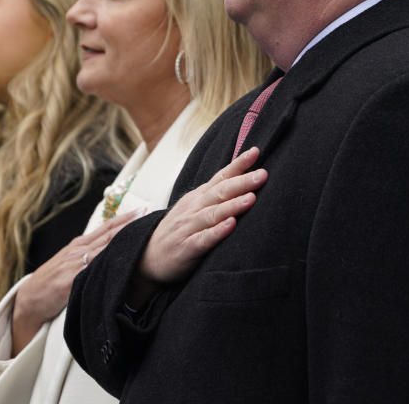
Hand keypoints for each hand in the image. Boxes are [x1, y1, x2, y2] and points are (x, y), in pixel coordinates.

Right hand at [11, 206, 143, 355]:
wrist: (30, 299)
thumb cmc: (52, 281)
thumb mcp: (70, 262)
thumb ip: (88, 255)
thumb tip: (110, 249)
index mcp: (79, 245)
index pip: (106, 228)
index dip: (124, 218)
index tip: (142, 210)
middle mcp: (78, 250)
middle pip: (108, 234)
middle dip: (128, 223)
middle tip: (147, 212)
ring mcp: (75, 264)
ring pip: (103, 248)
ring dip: (122, 239)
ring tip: (140, 231)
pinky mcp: (71, 280)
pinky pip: (93, 270)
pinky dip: (106, 262)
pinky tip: (121, 259)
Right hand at [128, 147, 266, 304]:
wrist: (146, 257)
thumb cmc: (178, 232)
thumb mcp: (193, 209)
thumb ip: (214, 196)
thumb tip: (241, 180)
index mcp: (198, 198)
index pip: (220, 177)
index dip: (237, 165)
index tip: (256, 151)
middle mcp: (193, 209)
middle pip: (219, 192)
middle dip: (242, 182)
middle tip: (262, 174)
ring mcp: (188, 228)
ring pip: (212, 214)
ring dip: (232, 205)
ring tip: (251, 198)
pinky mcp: (186, 249)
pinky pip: (202, 239)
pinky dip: (216, 232)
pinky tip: (230, 226)